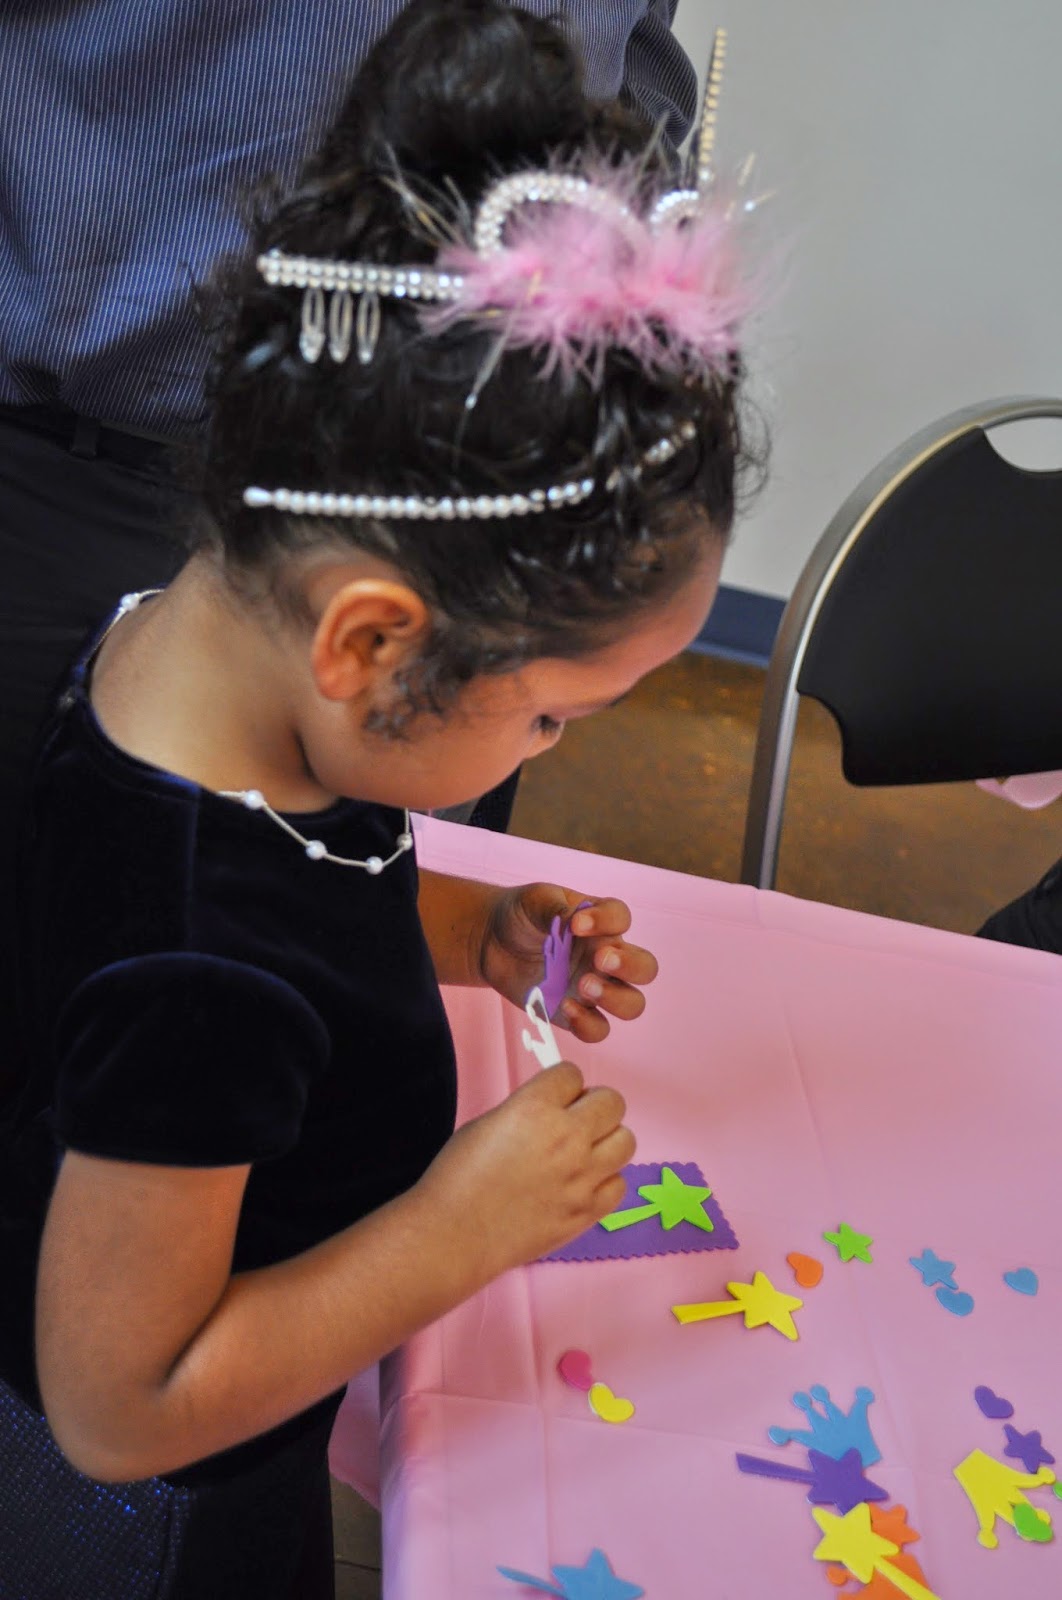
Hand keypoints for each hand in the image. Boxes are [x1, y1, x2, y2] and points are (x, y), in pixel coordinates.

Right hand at [414, 1062, 635, 1275]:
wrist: (455, 1234)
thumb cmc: (459, 1177)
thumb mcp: (488, 1122)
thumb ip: (529, 1110)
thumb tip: (554, 1109)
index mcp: (535, 1108)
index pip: (573, 1074)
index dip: (563, 1085)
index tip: (556, 1098)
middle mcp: (566, 1137)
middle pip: (612, 1101)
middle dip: (593, 1106)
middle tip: (575, 1122)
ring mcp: (582, 1176)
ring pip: (626, 1140)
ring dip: (606, 1142)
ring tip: (583, 1154)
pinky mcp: (588, 1211)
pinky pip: (619, 1184)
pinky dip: (604, 1182)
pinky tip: (580, 1186)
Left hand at [479, 883, 657, 1043]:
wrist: (492, 940)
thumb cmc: (522, 915)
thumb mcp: (534, 901)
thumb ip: (553, 906)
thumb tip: (572, 917)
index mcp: (602, 923)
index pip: (621, 919)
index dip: (607, 921)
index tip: (576, 924)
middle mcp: (607, 957)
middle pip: (645, 968)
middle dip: (630, 966)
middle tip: (600, 960)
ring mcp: (594, 988)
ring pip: (632, 1004)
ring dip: (615, 998)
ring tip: (584, 985)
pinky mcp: (575, 1014)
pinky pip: (598, 1029)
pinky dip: (587, 1023)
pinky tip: (565, 1006)